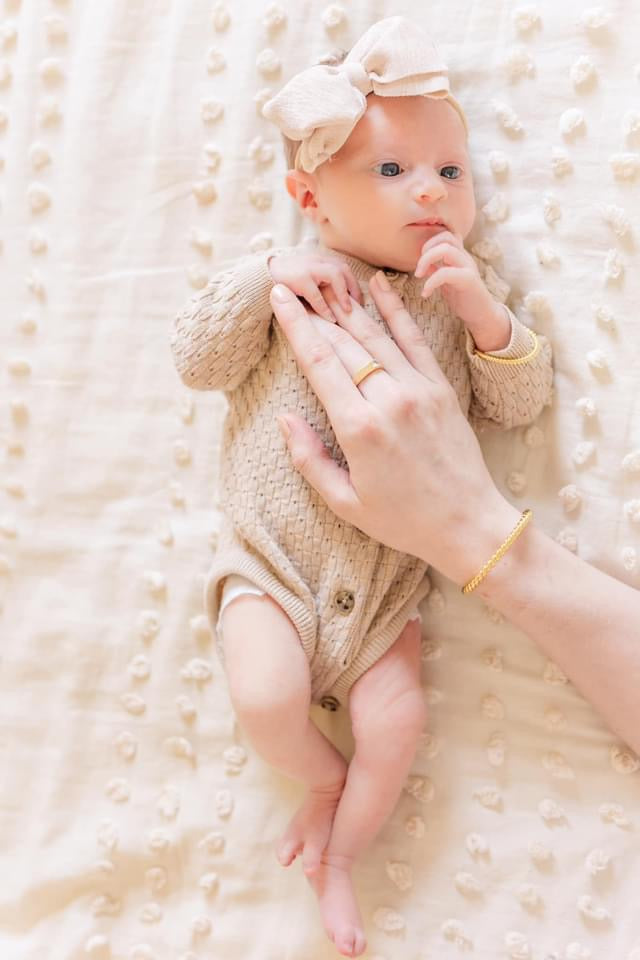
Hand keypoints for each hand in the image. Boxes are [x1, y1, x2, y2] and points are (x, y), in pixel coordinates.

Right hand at [268, 252, 363, 323]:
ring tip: (348, 311)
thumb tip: (340, 301)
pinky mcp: (298, 278)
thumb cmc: (284, 283)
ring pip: (335, 275)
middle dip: (353, 288)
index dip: (353, 284)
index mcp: (319, 260)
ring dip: (343, 294)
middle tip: (358, 307)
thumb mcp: (306, 279)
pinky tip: (330, 318)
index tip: (359, 300)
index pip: (343, 267)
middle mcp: (315, 260)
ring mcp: (307, 267)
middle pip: (343, 269)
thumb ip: (321, 284)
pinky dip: (325, 307)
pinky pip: (316, 293)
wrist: (259, 278)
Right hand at [269, 274, 519, 583]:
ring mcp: (417, 390)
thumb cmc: (403, 521)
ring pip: (374, 336)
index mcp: (358, 428)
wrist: (468, 524)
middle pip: (343, 343)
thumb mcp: (344, 502)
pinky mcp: (440, 389)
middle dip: (314, 310)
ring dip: (346, 305)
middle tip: (292, 282)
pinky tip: (377, 286)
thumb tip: (285, 418)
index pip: (319, 363)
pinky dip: (395, 311)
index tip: (278, 298)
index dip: (296, 326)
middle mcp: (388, 400)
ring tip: (323, 279)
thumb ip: (309, 459)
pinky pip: (414, 340)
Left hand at [415, 231, 510, 350]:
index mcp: (459, 256)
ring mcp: (468, 267)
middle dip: (427, 248)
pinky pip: (446, 273)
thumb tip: (423, 265)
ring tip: (419, 276)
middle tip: (418, 269)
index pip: (446, 235)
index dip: (430, 243)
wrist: (482, 314)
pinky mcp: (468, 280)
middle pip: (446, 237)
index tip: (421, 262)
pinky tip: (426, 293)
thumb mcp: (447, 282)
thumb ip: (437, 270)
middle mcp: (465, 258)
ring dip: (426, 260)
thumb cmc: (463, 298)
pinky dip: (431, 281)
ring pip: (447, 250)